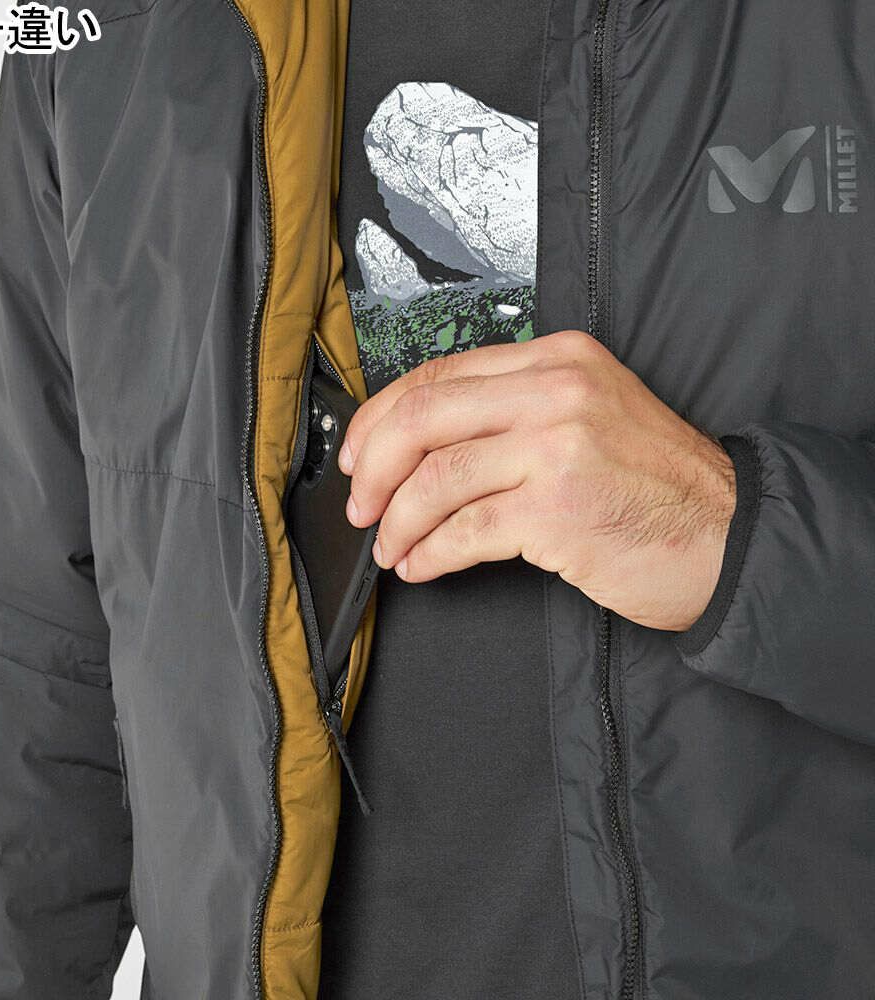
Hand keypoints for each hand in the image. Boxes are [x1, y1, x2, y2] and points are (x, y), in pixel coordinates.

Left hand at [339, 330, 736, 631]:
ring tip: (391, 548)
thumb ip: (513, 414)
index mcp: (557, 359)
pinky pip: (463, 530)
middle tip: (360, 506)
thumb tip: (421, 446)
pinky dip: (429, 553)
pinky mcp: (556, 510)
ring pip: (435, 478)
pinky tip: (421, 566)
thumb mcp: (590, 416)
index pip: (439, 375)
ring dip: (397, 521)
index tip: (359, 455)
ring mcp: (557, 448)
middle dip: (374, 469)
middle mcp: (555, 392)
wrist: (729, 534)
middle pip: (423, 419)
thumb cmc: (658, 484)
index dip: (381, 418)